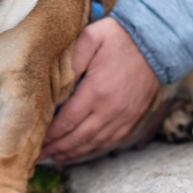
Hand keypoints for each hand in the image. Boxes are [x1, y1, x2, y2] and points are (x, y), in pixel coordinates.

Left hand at [40, 17, 159, 162]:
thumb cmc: (119, 37)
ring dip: (73, 152)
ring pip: (94, 142)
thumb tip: (55, 79)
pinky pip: (111, 139)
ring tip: (56, 156)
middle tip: (39, 153)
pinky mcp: (133, 117)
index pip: (66, 121)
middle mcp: (110, 109)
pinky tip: (81, 149)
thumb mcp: (91, 37)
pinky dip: (94, 148)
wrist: (156, 42)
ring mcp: (123, 116)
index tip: (36, 138)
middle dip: (57, 147)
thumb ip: (72, 58)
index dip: (50, 134)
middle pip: (78, 137)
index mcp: (96, 91)